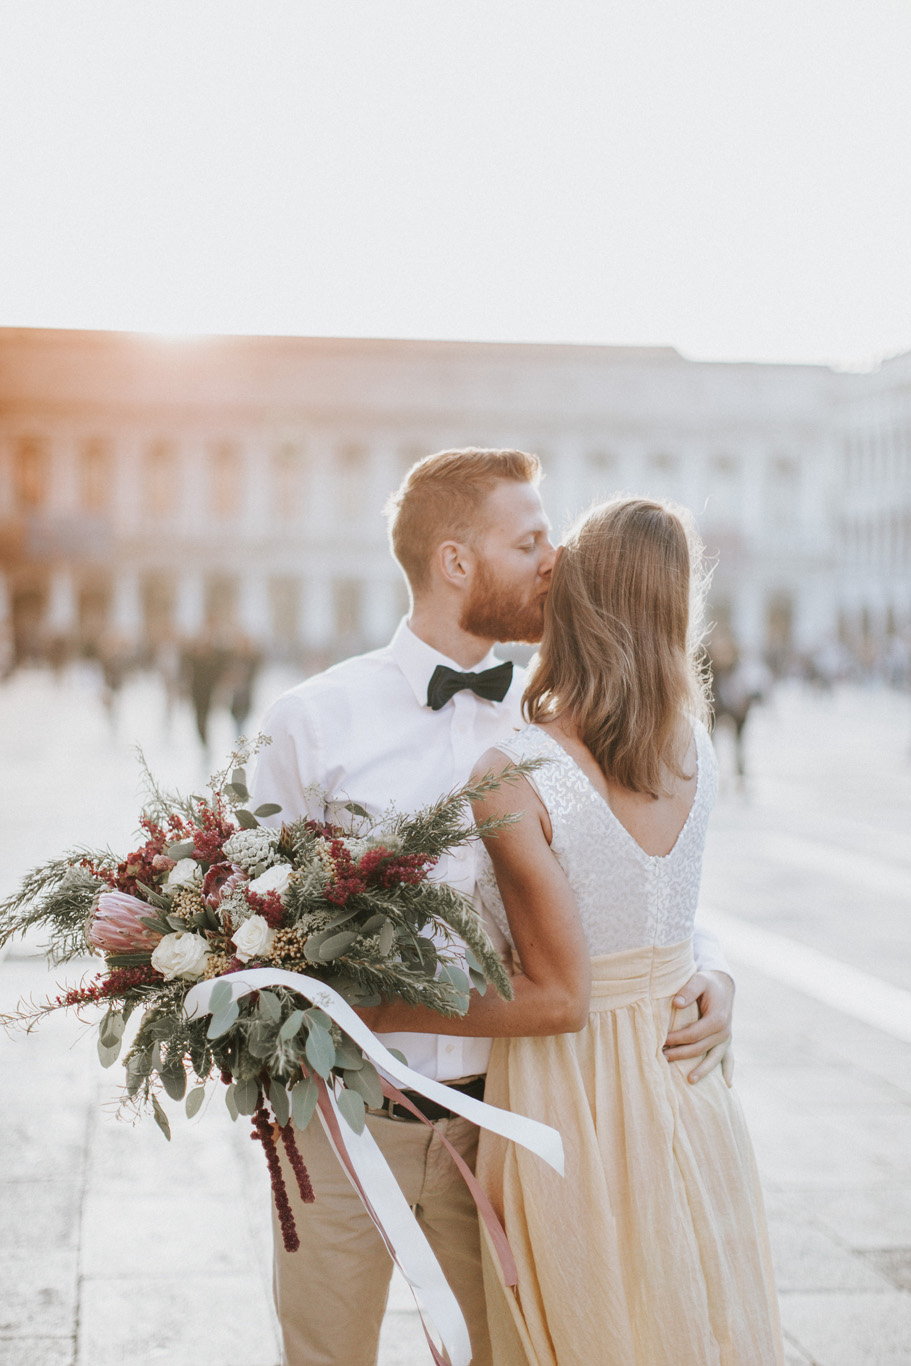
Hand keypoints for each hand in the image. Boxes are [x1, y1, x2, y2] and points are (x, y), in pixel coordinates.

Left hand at [663, 969, 734, 1086]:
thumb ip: (688, 991)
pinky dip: (728, 1070)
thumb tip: (676, 1004)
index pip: (693, 1034)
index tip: (661, 1041)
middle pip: (700, 1048)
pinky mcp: (727, 1041)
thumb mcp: (699, 980)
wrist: (723, 985)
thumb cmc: (707, 983)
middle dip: (681, 1054)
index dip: (677, 1039)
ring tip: (689, 1081)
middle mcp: (724, 1031)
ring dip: (702, 1070)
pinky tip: (727, 1085)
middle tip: (662, 1058)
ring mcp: (727, 1038)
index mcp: (717, 1018)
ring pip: (714, 1058)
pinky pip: (729, 1058)